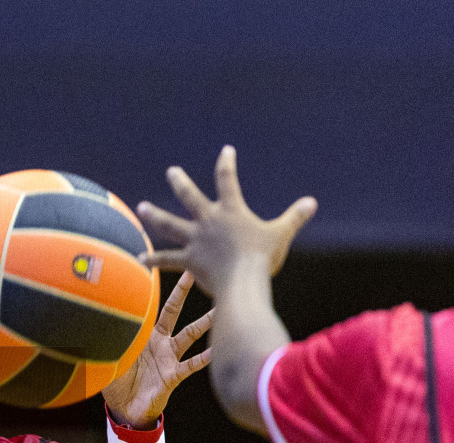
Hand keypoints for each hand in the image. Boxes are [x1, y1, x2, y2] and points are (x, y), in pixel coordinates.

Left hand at [101, 273, 213, 428]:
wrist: (126, 409)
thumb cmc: (118, 382)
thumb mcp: (109, 356)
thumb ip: (107, 339)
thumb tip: (90, 317)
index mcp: (145, 336)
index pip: (152, 308)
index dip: (154, 291)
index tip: (161, 266)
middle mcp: (161, 343)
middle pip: (174, 312)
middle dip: (182, 293)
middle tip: (195, 272)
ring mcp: (169, 358)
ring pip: (189, 335)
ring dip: (204, 323)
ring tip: (219, 311)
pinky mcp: (173, 376)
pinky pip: (190, 365)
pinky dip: (203, 358)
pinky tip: (216, 351)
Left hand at [135, 146, 317, 294]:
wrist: (244, 279)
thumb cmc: (263, 257)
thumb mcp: (281, 234)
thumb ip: (294, 217)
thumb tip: (312, 203)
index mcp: (230, 211)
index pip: (227, 179)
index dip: (226, 163)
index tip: (225, 151)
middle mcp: (208, 221)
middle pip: (189, 197)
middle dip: (180, 182)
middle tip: (172, 171)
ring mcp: (196, 240)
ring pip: (170, 224)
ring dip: (155, 215)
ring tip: (142, 207)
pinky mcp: (189, 260)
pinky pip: (168, 260)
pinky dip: (154, 259)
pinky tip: (141, 258)